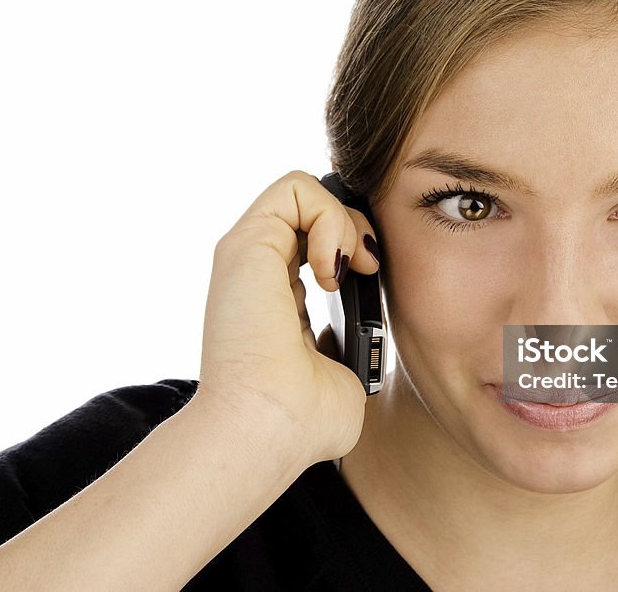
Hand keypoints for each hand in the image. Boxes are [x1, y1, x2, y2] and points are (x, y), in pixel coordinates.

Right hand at [191, 170, 380, 462]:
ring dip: (344, 221)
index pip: (317, 243)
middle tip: (367, 269)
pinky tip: (333, 267)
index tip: (371, 278)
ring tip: (348, 268)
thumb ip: (348, 342)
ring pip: (305, 192)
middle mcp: (259, 272)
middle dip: (355, 227)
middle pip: (314, 211)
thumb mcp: (341, 370)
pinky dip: (329, 217)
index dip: (353, 244)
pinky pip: (296, 189)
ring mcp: (249, 255)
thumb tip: (357, 335)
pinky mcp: (247, 243)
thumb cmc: (303, 419)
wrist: (269, 428)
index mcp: (278, 300)